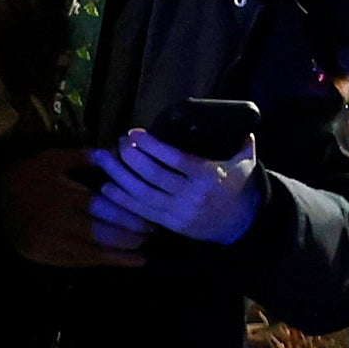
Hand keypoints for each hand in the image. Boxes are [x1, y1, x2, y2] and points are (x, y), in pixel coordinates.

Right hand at [0, 145, 140, 271]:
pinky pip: (80, 262)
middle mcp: (60, 222)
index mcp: (65, 196)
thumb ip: (84, 157)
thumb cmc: (26, 176)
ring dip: (120, 253)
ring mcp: (52, 242)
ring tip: (142, 253)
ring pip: (94, 252)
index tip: (151, 217)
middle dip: (131, 235)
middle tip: (153, 234)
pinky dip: (104, 262)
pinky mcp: (46, 257)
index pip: (106, 208)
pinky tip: (123, 262)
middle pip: (103, 233)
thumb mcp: (52, 160)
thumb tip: (119, 152)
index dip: (131, 215)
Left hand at [88, 135, 258, 245]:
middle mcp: (192, 195)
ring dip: (118, 174)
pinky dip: (120, 198)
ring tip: (103, 158)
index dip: (152, 145)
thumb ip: (241, 142)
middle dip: (130, 156)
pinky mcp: (169, 224)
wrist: (240, 225)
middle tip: (119, 142)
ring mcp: (178, 212)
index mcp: (209, 177)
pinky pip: (139, 210)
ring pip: (141, 193)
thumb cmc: (237, 187)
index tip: (134, 133)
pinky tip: (107, 185)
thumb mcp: (245, 163)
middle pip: (153, 174)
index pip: (175, 159)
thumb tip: (239, 122)